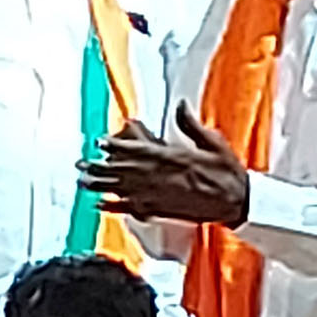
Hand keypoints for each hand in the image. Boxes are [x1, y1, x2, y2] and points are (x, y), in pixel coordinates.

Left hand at [77, 105, 249, 226]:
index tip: (98, 141)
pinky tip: (100, 205)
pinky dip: (115, 207)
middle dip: (99, 166)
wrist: (237, 203)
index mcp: (172, 158)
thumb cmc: (227, 172)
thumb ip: (192, 125)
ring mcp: (158, 196)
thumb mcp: (213, 142)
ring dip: (101, 185)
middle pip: (123, 170)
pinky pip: (132, 209)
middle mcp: (160, 177)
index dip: (115, 146)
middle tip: (80, 163)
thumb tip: (181, 104)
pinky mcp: (160, 211)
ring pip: (122, 189)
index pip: (137, 150)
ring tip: (82, 181)